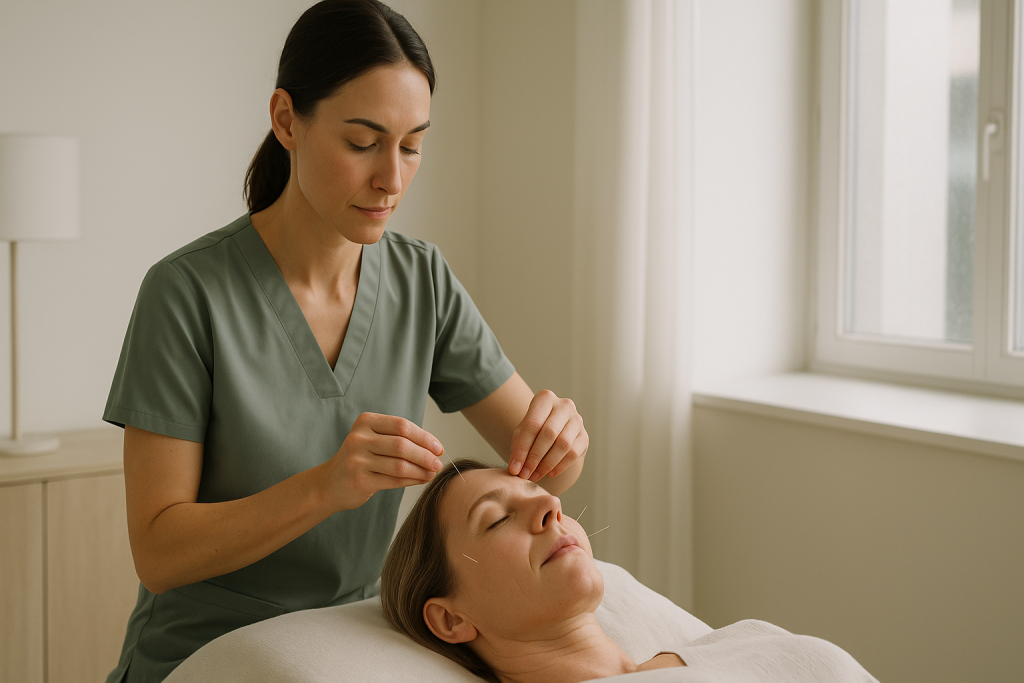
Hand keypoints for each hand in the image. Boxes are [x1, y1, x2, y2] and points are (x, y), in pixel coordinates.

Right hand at [324, 412, 443, 509]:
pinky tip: (421, 479)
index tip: (438, 448)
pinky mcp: (360, 480)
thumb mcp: (374, 439)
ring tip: (432, 472)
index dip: (424, 437)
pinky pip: (394, 480)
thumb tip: (435, 448)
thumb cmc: (360, 459)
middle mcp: (359, 438)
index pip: (402, 426)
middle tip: (438, 463)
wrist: (330, 483)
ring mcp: (357, 460)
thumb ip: (400, 439)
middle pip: (402, 445)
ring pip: (400, 464)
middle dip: (425, 455)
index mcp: (365, 422)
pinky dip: (412, 480)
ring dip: (421, 470)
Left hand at [508, 390, 587, 481]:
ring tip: (535, 475)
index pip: (532, 424)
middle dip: (534, 457)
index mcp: (545, 398)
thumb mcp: (522, 432)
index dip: (522, 448)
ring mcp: (577, 420)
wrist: (555, 430)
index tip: (514, 468)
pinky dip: (560, 466)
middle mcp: (564, 405)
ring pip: (563, 444)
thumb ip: (518, 446)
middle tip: (524, 474)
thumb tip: (516, 468)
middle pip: (548, 433)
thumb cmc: (534, 429)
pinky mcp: (584, 436)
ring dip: (547, 464)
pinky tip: (549, 473)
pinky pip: (573, 453)